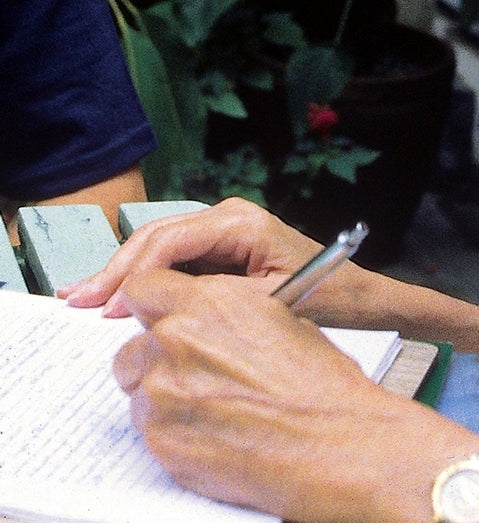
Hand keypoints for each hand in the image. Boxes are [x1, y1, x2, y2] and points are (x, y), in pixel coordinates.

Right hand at [60, 198, 368, 321]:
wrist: (357, 293)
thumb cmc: (324, 296)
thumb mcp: (267, 302)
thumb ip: (211, 299)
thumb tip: (155, 304)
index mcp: (240, 222)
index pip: (170, 240)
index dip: (133, 273)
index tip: (106, 306)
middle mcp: (228, 215)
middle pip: (156, 237)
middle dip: (115, 269)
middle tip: (76, 301)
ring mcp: (223, 227)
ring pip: (158, 245)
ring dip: (122, 272)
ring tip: (80, 298)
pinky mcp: (221, 244)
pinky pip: (173, 257)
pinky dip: (143, 275)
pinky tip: (112, 294)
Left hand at [112, 268, 447, 522]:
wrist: (336, 443)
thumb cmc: (322, 386)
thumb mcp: (281, 321)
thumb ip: (226, 315)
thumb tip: (202, 320)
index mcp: (210, 302)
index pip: (143, 287)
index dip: (151, 308)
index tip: (159, 322)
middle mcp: (177, 340)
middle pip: (131, 346)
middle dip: (155, 360)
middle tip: (193, 377)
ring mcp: (162, 392)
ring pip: (137, 390)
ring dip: (163, 397)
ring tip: (213, 411)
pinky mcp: (159, 439)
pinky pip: (148, 430)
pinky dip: (173, 432)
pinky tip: (215, 436)